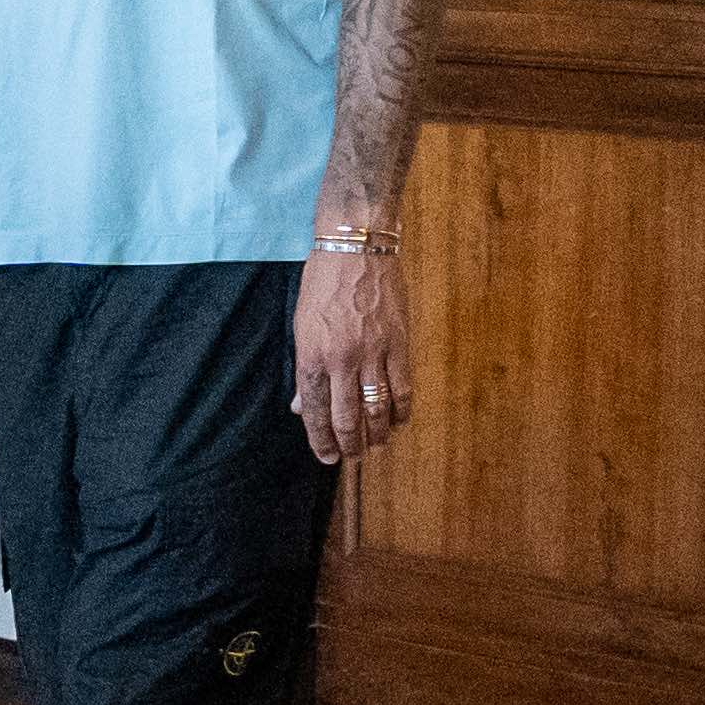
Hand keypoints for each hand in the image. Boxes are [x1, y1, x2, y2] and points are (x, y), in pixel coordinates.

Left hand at [294, 248, 415, 468]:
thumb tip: (302, 405)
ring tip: (375, 445)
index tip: (327, 457)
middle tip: (351, 457)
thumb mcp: (301, 324)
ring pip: (377, 409)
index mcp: (312, 356)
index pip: (316, 412)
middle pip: (347, 418)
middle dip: (349, 445)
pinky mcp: (399, 343)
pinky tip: (398, 421)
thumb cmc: (322, 282)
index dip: (321, 440)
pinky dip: (401, 410)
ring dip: (377, 434)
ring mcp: (373, 353)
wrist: (356, 247)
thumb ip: (305, 369)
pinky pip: (403, 387)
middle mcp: (341, 360)